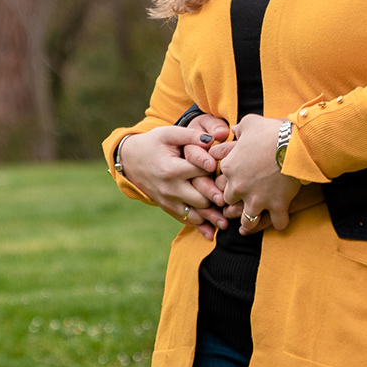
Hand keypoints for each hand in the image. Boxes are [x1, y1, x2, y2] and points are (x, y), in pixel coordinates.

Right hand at [115, 126, 229, 238]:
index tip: (232, 173)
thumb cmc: (153, 143)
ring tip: (229, 221)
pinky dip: (198, 227)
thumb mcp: (169, 134)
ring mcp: (168, 200)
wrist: (130, 160)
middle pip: (201, 198)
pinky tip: (212, 233)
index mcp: (173, 169)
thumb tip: (213, 140)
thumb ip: (192, 136)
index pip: (202, 172)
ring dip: (212, 218)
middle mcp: (170, 188)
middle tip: (237, 201)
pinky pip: (184, 220)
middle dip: (219, 199)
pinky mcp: (166, 207)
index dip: (218, 172)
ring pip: (194, 214)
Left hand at [210, 113, 301, 233]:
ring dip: (250, 221)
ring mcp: (257, 199)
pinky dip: (279, 222)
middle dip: (236, 202)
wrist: (293, 143)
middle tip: (245, 199)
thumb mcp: (250, 122)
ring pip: (247, 220)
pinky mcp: (277, 205)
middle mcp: (239, 187)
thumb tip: (234, 129)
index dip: (229, 181)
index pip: (220, 181)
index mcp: (229, 167)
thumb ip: (239, 128)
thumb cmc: (270, 131)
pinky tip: (280, 218)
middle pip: (229, 202)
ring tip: (254, 219)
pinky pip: (277, 223)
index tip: (237, 179)